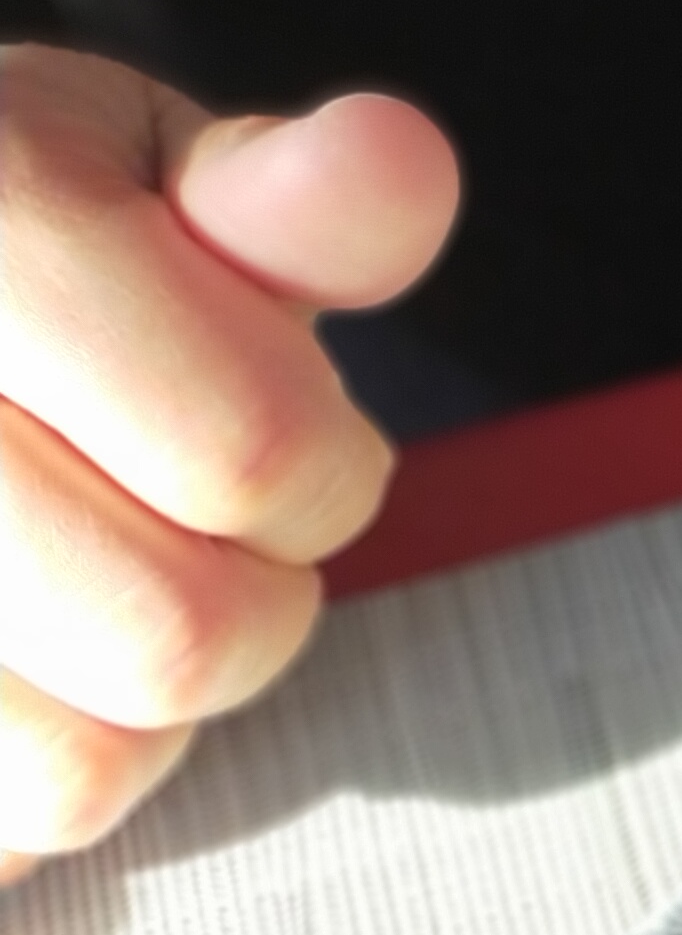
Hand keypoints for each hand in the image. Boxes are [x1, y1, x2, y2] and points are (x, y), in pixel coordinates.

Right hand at [0, 50, 460, 881]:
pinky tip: (9, 659)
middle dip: (248, 603)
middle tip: (185, 530)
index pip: (257, 454)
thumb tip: (390, 161)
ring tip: (79, 590)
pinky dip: (25, 774)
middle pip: (179, 636)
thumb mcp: (140, 177)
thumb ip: (290, 204)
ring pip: (74, 769)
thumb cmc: (18, 252)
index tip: (281, 436)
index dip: (324, 471)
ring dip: (133, 710)